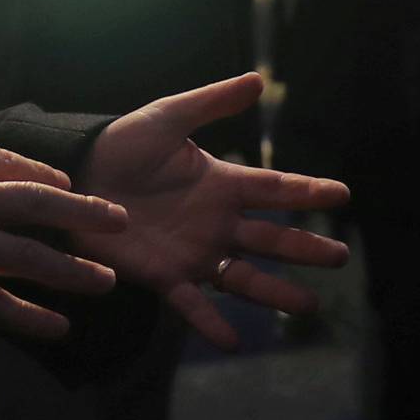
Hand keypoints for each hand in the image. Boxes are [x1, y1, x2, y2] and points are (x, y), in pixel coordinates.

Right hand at [0, 71, 129, 340]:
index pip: (8, 165)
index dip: (42, 178)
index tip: (70, 188)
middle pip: (33, 204)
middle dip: (82, 214)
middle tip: (121, 223)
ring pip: (23, 256)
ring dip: (69, 270)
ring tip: (107, 281)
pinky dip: (27, 318)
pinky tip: (58, 328)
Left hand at [78, 73, 350, 349]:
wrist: (76, 177)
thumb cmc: (123, 145)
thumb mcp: (168, 117)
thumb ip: (211, 102)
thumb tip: (257, 79)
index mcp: (222, 183)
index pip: (275, 188)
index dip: (308, 191)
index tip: (342, 195)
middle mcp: (217, 222)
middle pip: (271, 238)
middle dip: (306, 248)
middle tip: (340, 258)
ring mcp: (194, 252)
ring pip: (245, 277)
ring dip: (275, 292)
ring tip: (308, 307)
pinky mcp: (164, 276)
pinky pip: (193, 304)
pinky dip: (212, 323)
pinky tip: (233, 341)